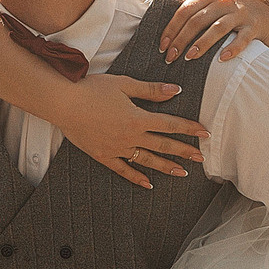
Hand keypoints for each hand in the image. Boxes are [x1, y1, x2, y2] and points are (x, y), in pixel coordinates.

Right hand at [58, 72, 207, 189]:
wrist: (63, 103)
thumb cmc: (92, 89)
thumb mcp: (124, 84)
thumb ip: (151, 90)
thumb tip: (176, 90)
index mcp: (138, 118)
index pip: (170, 124)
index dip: (188, 128)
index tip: (204, 133)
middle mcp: (131, 137)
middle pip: (163, 145)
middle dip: (184, 151)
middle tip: (201, 158)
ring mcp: (117, 148)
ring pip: (147, 160)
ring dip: (166, 167)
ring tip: (182, 173)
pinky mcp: (103, 155)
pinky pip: (123, 170)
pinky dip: (136, 177)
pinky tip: (148, 184)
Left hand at [161, 0, 268, 64]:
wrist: (262, 14)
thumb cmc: (229, 7)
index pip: (185, 10)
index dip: (172, 28)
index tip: (162, 45)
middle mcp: (225, 1)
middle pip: (198, 20)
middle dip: (182, 40)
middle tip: (171, 57)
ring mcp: (240, 14)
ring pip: (217, 29)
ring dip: (202, 44)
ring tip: (190, 57)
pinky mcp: (253, 27)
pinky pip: (242, 39)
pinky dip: (232, 49)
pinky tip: (222, 59)